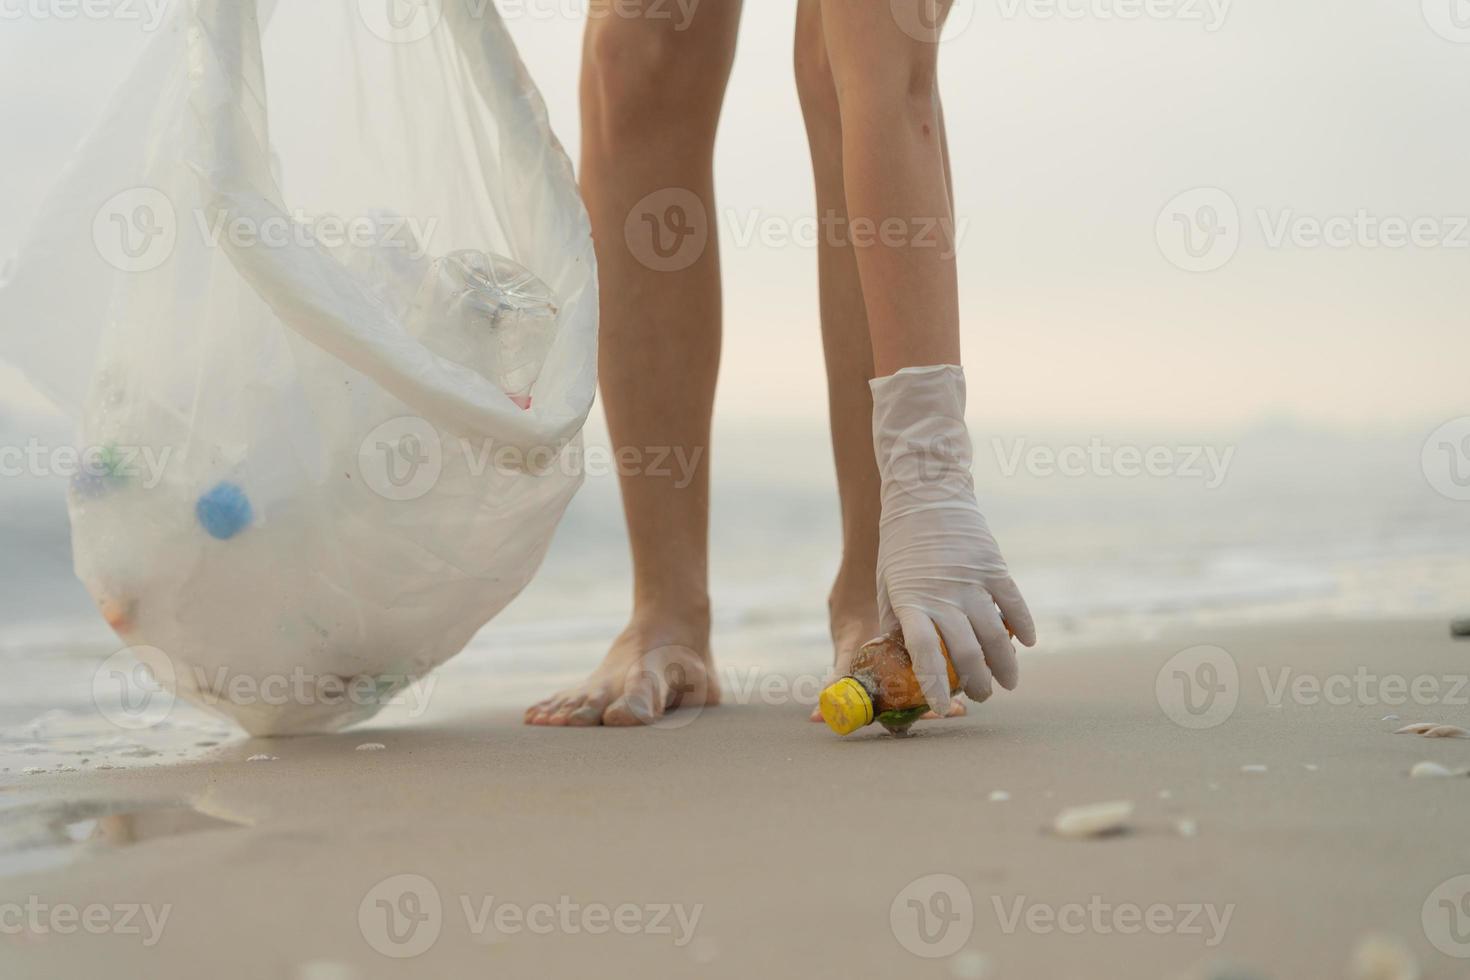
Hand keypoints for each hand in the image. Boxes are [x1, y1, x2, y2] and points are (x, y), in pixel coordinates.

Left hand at [870, 365, 1036, 711]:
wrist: (925, 492)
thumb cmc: (900, 542)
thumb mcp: (887, 582)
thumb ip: (896, 620)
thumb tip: (898, 656)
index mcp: (911, 601)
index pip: (923, 653)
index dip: (934, 685)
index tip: (942, 710)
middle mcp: (943, 595)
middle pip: (965, 653)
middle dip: (976, 684)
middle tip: (980, 697)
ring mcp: (971, 580)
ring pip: (994, 636)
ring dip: (1004, 665)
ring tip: (1007, 684)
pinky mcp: (993, 566)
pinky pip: (1013, 604)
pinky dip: (1022, 626)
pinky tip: (1026, 644)